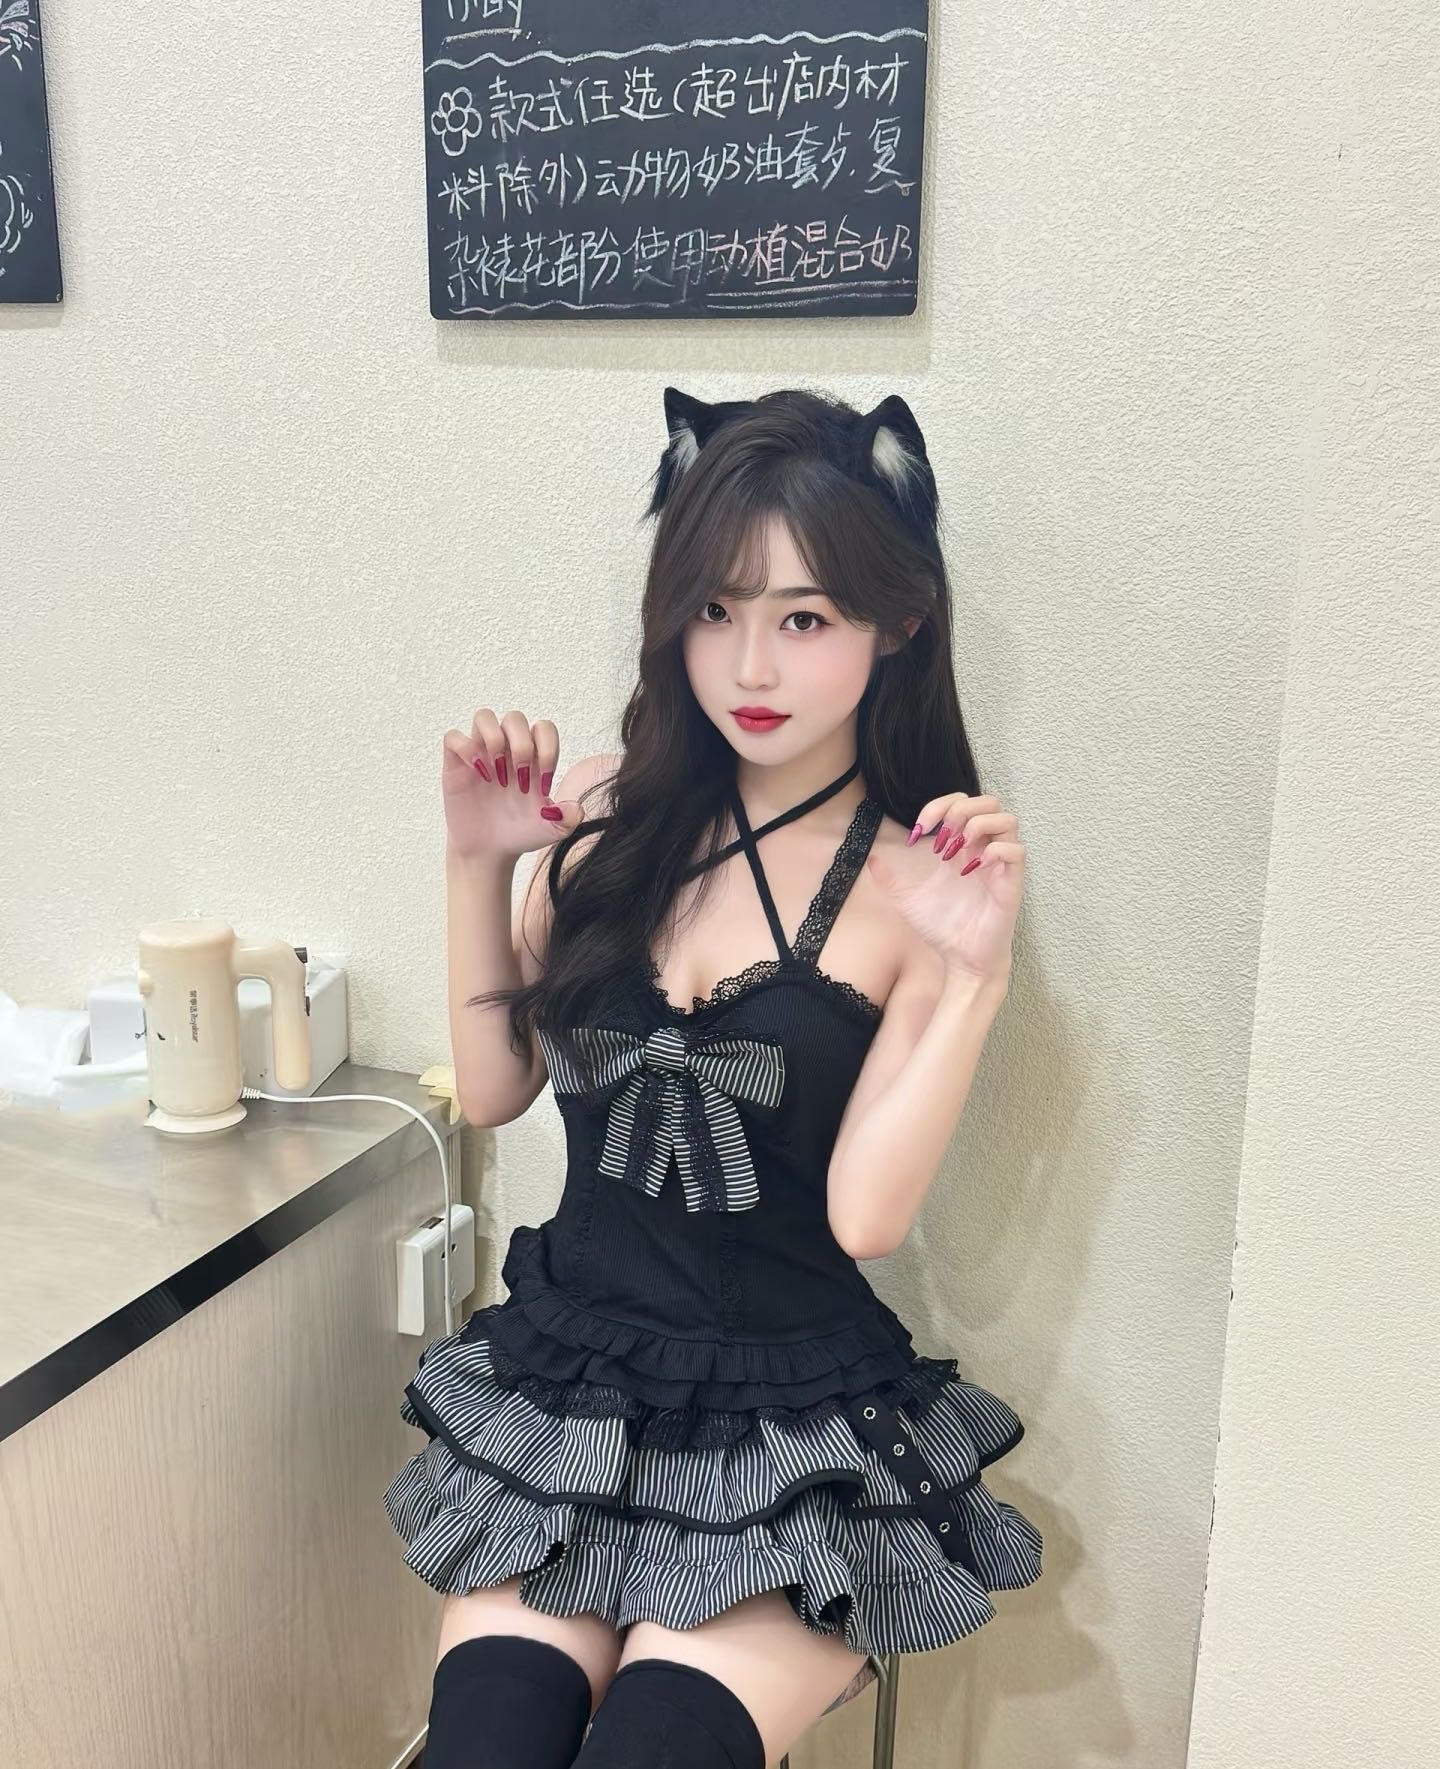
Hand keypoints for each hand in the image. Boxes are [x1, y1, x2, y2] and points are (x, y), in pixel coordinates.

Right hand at [441, 708, 584, 860]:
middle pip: (515, 718)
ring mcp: (480, 754)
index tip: (543, 784)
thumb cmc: (520, 834)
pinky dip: (465, 748)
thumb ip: (568, 818)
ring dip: (493, 739)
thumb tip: (576, 808)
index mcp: (533, 759)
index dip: (547, 748)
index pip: (543, 729)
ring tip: (495, 771)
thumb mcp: (551, 830)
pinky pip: (454, 737)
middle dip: (521, 745)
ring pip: (484, 717)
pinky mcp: (456, 764)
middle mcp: (507, 751)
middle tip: (519, 779)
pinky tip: (476, 773)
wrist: (490, 852)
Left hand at [864, 793, 1023, 986]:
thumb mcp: (906, 898)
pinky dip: (996, 851)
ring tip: (959, 848)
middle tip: (942, 837)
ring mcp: (998, 865)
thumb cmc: (940, 926)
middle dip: (961, 810)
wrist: (959, 958)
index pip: (961, 802)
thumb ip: (890, 877)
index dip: (939, 805)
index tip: (919, 829)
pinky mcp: (1010, 883)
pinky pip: (1016, 851)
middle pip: (988, 802)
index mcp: (961, 846)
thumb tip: (872, 858)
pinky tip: (973, 867)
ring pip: (1007, 819)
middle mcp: (982, 850)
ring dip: (979, 825)